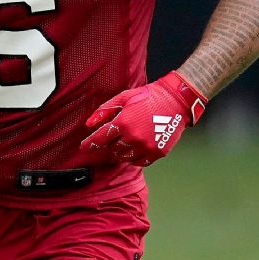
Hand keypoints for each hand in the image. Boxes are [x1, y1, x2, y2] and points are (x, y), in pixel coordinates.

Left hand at [80, 71, 206, 166]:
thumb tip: (88, 124)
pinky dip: (133, 158)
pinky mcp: (157, 152)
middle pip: (111, 149)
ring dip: (119, 152)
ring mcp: (146, 146)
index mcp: (123, 123)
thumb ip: (104, 111)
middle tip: (109, 140)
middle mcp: (133, 137)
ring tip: (122, 143)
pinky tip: (134, 149)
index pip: (100, 139)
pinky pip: (139, 162)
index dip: (89, 144)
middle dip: (107, 145)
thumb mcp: (123, 98)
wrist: (175, 100)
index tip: (83, 147)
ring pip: (124, 157)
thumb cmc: (147, 97)